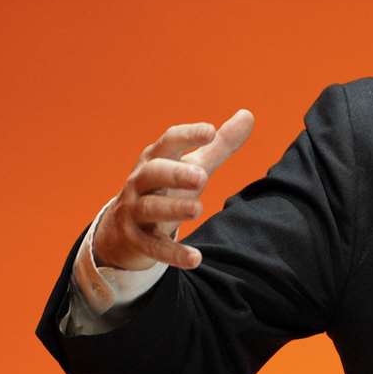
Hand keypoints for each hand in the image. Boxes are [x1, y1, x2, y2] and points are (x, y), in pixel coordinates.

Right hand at [93, 110, 254, 270]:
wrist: (124, 227)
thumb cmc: (166, 187)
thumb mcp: (192, 165)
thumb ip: (220, 144)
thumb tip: (248, 114)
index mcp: (156, 159)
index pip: (168, 142)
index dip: (188, 136)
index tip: (211, 130)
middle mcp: (141, 182)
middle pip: (153, 173)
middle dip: (175, 174)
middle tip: (203, 177)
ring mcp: (135, 211)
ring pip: (150, 208)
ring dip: (173, 208)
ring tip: (197, 209)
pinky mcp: (136, 239)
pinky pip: (153, 247)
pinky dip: (173, 254)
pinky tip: (196, 259)